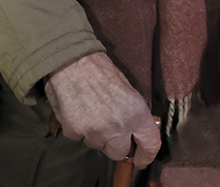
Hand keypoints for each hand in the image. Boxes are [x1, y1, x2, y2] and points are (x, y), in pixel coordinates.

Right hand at [45, 52, 160, 166]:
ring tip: (87, 112)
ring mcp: (95, 130)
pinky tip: (74, 110)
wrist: (69, 59)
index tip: (140, 160)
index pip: (150, 144)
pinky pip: (77, 136)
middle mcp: (118, 126)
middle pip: (118, 152)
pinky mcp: (74, 130)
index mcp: (136, 113)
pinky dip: (76, 127)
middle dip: (113, 144)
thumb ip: (132, 114)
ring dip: (93, 133)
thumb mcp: (127, 89)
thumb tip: (132, 131)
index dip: (146, 156)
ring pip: (96, 144)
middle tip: (106, 129)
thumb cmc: (99, 69)